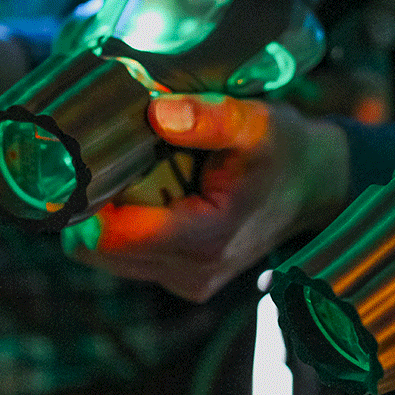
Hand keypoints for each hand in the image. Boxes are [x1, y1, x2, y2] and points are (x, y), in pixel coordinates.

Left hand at [65, 93, 349, 302]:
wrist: (315, 186)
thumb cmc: (284, 150)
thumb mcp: (256, 122)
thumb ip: (210, 118)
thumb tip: (157, 113)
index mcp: (205, 239)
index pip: (108, 239)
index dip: (83, 201)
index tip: (79, 160)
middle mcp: (191, 273)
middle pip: (97, 251)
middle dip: (91, 207)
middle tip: (99, 159)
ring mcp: (186, 282)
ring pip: (107, 258)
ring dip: (106, 218)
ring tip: (123, 172)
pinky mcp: (183, 280)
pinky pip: (127, 259)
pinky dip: (124, 227)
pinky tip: (141, 192)